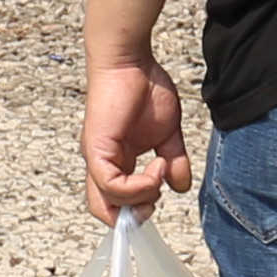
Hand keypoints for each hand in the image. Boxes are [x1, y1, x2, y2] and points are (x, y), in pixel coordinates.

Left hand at [81, 52, 191, 211]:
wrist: (130, 60)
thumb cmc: (144, 89)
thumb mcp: (167, 134)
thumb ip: (174, 161)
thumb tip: (180, 186)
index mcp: (116, 161)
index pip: (115, 202)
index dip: (136, 210)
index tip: (160, 195)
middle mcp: (102, 163)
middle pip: (104, 210)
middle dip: (132, 217)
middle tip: (155, 201)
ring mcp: (97, 157)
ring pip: (105, 203)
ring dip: (140, 198)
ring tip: (159, 175)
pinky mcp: (97, 148)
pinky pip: (110, 184)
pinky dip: (136, 185)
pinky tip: (156, 167)